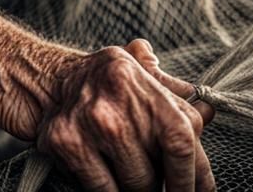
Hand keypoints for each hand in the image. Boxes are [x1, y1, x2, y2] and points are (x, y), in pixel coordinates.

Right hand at [37, 38, 214, 191]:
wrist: (43, 80)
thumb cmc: (100, 80)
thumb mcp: (137, 72)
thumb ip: (171, 93)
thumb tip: (209, 113)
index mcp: (140, 77)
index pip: (184, 136)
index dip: (197, 174)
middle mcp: (117, 97)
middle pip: (158, 169)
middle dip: (165, 188)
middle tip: (163, 188)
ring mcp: (90, 123)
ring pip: (135, 186)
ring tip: (134, 180)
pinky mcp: (66, 144)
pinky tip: (112, 183)